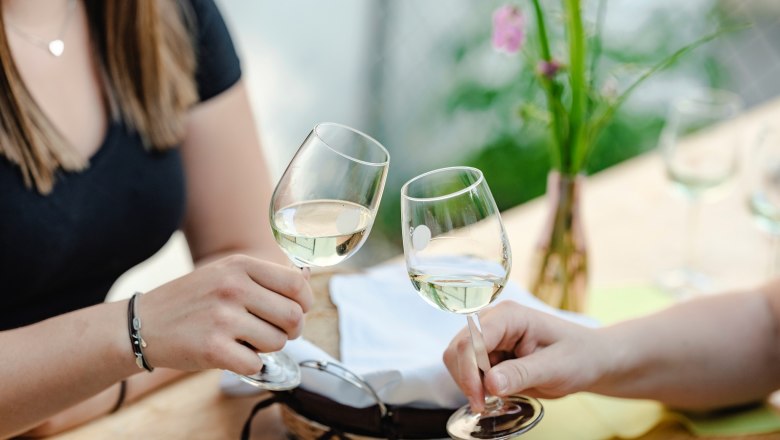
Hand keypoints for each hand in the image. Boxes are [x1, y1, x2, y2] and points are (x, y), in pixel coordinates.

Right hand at [138, 255, 312, 375]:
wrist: (143, 323)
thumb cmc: (194, 299)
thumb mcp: (226, 273)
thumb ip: (266, 277)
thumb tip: (308, 277)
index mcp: (240, 266)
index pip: (297, 284)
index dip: (305, 302)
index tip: (298, 311)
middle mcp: (233, 288)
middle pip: (293, 317)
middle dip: (291, 330)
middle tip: (276, 332)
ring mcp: (222, 318)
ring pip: (277, 342)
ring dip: (267, 348)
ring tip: (245, 340)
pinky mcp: (213, 348)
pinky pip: (256, 364)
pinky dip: (249, 364)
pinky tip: (231, 354)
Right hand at [443, 301, 603, 410]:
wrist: (589, 360)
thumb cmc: (579, 356)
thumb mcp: (555, 368)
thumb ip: (522, 374)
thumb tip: (489, 383)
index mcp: (508, 316)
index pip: (471, 341)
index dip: (469, 372)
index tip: (479, 400)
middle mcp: (493, 321)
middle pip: (458, 349)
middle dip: (467, 379)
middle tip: (486, 404)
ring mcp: (489, 336)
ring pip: (458, 360)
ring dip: (470, 383)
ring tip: (497, 397)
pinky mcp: (489, 351)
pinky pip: (468, 369)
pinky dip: (476, 385)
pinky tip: (497, 392)